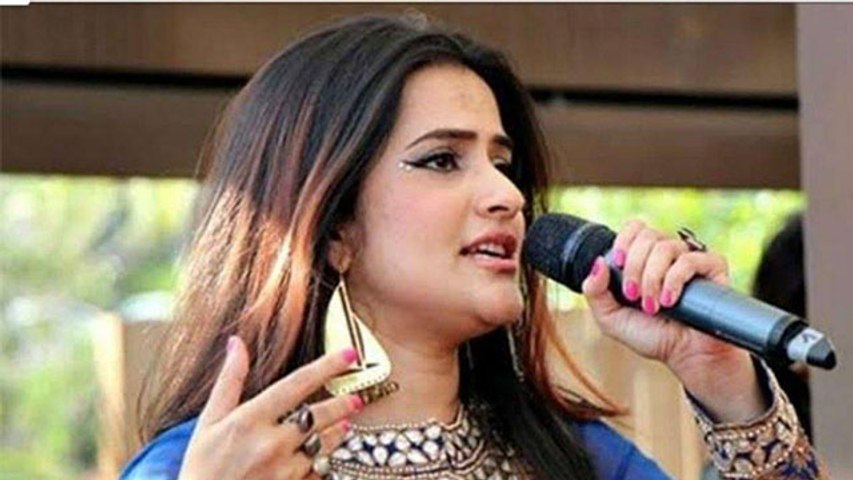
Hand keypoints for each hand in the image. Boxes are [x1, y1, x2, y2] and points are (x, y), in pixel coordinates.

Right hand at [178, 337, 362, 479]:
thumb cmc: (201, 468)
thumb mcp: (208, 422)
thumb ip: (229, 381)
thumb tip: (236, 343)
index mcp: (250, 420)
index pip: (297, 384)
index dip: (327, 366)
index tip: (350, 354)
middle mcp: (271, 444)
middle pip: (319, 415)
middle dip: (342, 403)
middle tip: (356, 397)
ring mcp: (284, 471)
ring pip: (324, 445)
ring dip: (337, 432)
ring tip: (344, 423)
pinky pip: (319, 472)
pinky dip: (323, 462)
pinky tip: (322, 456)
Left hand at [581, 219, 766, 422]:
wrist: (687, 357)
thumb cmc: (652, 336)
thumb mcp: (611, 318)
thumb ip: (595, 292)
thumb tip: (598, 262)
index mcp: (645, 258)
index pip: (636, 228)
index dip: (624, 240)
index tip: (618, 263)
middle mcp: (668, 254)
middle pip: (648, 236)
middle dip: (635, 267)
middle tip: (634, 296)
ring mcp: (691, 258)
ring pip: (666, 247)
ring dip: (652, 278)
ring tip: (653, 307)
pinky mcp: (713, 267)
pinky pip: (691, 259)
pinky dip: (674, 280)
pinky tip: (670, 301)